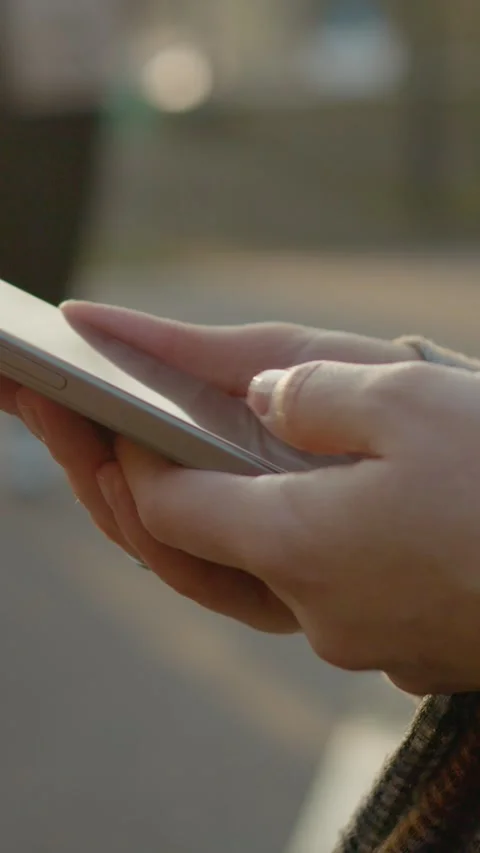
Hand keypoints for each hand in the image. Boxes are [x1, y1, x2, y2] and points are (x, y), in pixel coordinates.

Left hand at [11, 301, 414, 610]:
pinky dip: (256, 552)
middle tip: (78, 434)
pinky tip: (255, 510)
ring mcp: (352, 635)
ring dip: (186, 530)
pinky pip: (298, 597)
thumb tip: (260, 394)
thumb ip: (310, 392)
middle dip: (121, 494)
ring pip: (235, 586)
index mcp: (298, 544)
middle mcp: (313, 608)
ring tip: (143, 469)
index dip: (131, 456)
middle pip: (179, 558)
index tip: (114, 411)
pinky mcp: (391, 641)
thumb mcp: (409, 400)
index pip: (167, 506)